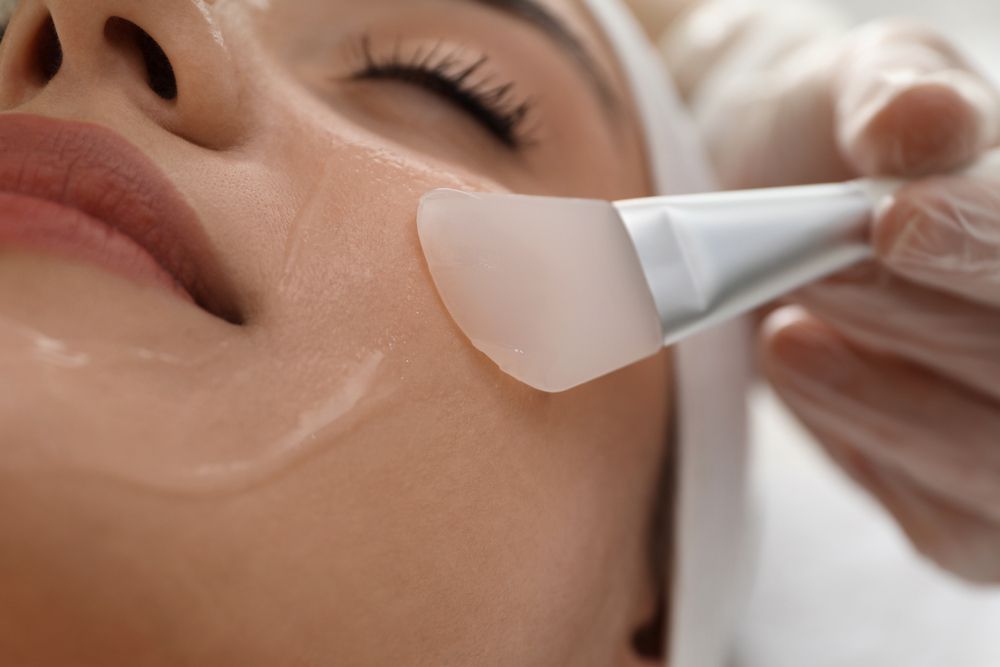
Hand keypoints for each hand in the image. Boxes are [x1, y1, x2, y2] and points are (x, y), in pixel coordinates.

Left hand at [748, 22, 999, 582]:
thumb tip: (922, 120)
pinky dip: (865, 450)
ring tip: (784, 331)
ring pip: (991, 458)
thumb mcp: (864, 85)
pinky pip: (940, 520)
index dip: (989, 247)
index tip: (893, 219)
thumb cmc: (840, 146)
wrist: (776, 215)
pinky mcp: (969, 514)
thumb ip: (897, 92)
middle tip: (806, 268)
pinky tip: (811, 379)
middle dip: (914, 317)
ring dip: (876, 396)